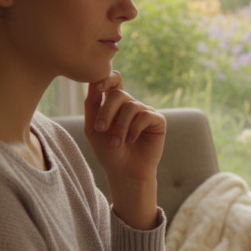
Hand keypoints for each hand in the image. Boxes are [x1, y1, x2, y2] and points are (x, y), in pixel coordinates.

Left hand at [84, 71, 164, 229]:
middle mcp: (131, 104)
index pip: (114, 81)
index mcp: (115, 104)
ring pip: (131, 106)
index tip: (97, 87)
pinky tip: (131, 141)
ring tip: (117, 143)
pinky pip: (145, 116)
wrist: (125, 172)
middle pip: (119, 93)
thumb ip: (92, 106)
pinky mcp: (158, 121)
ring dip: (120, 126)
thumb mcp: (93, 129)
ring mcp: (145, 112)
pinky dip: (134, 129)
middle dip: (107, 111)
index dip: (107, 78)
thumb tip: (92, 84)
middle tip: (100, 129)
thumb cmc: (108, 152)